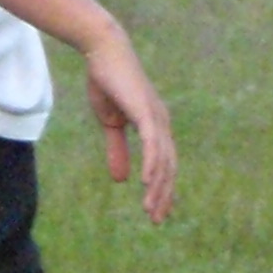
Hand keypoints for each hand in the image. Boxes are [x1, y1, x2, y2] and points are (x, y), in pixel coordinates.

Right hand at [81, 22, 176, 222]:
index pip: (164, 165)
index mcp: (155, 127)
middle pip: (169, 167)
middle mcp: (162, 124)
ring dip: (157, 187)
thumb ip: (117, 150)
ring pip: (162, 160)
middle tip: (156, 220)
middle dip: (163, 195)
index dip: (162, 189)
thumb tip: (120, 180)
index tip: (157, 212)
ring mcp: (156, 117)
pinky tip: (148, 182)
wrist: (103, 53)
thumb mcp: (110, 123)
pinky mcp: (146, 111)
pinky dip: (152, 163)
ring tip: (150, 209)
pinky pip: (152, 143)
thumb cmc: (107, 83)